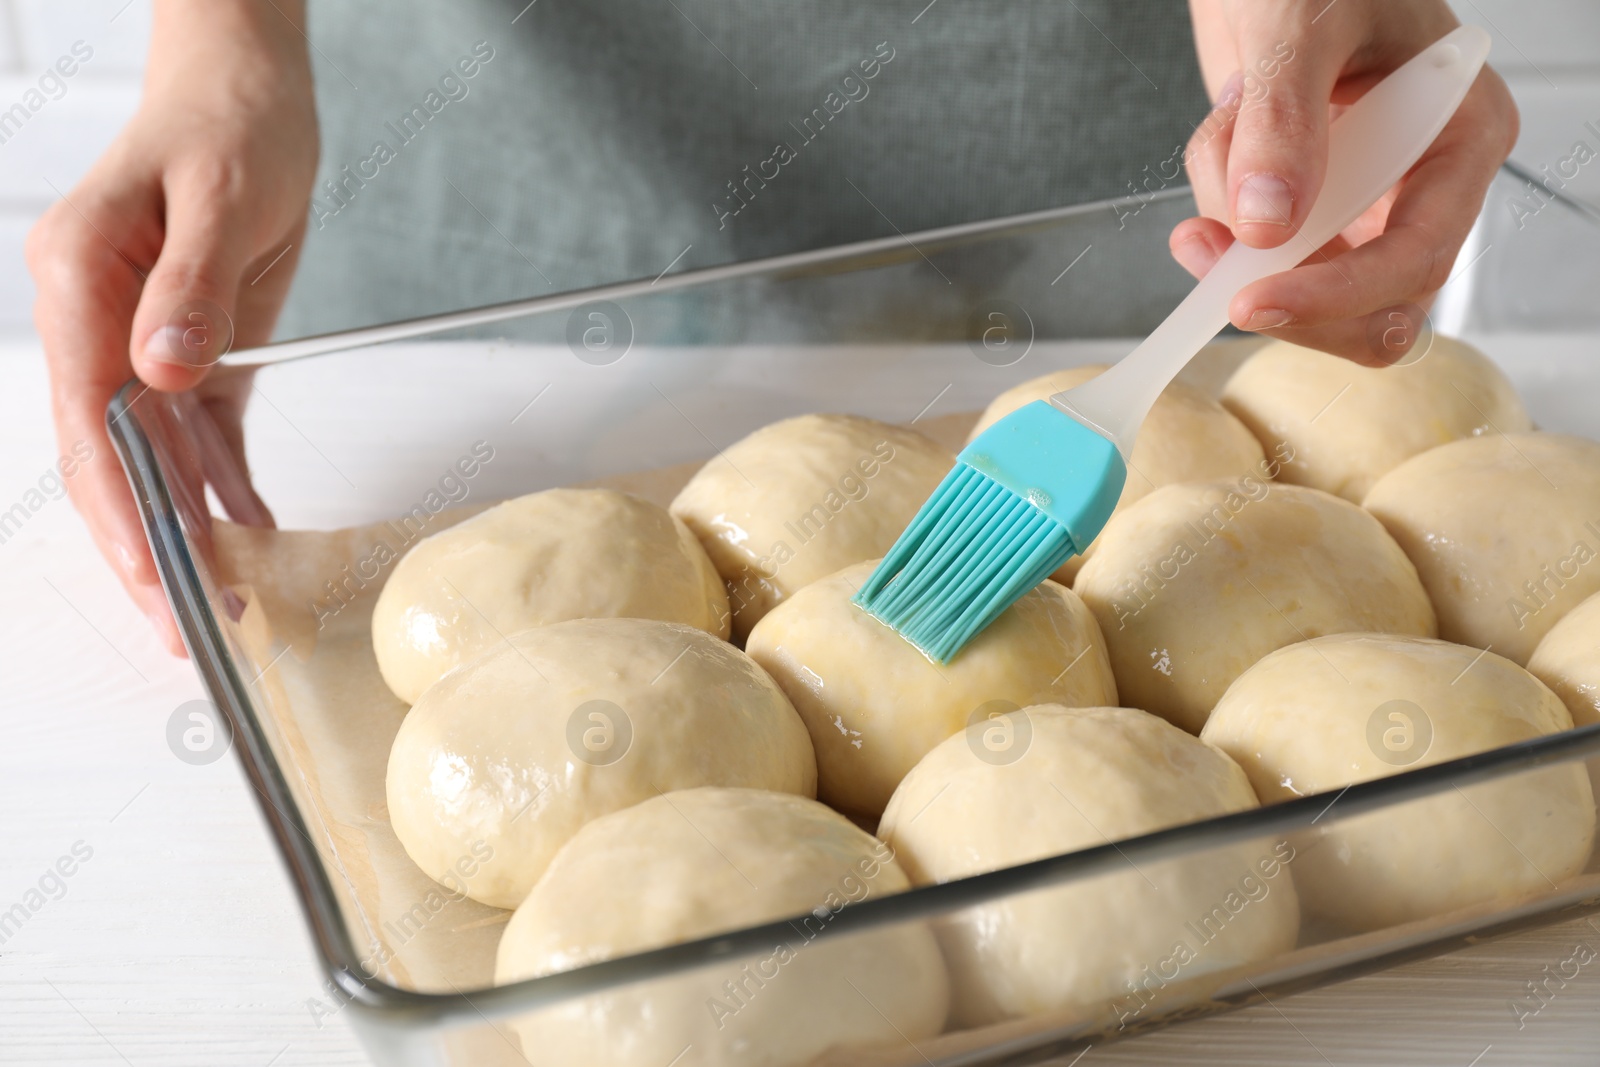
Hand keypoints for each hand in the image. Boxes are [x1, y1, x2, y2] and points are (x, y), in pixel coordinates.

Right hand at [27, 0, 317, 655]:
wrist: (246, 85)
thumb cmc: (228, 118)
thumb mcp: (223, 195)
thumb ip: (191, 285)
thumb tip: (163, 369)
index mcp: (82, 279)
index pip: (89, 416)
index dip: (118, 503)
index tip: (151, 571)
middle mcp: (98, 318)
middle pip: (111, 455)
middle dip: (144, 546)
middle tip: (186, 625)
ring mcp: (140, 337)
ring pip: (152, 456)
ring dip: (184, 528)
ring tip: (221, 602)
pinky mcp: (190, 344)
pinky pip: (200, 430)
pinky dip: (222, 482)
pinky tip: (246, 530)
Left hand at [1175, 0, 1517, 362]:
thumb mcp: (1302, 27)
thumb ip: (1284, 120)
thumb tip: (1268, 225)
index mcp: (1460, 135)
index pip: (1416, 258)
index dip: (1338, 296)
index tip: (1255, 301)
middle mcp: (1419, 178)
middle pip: (1372, 303)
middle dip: (1288, 293)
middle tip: (1212, 264)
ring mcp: (1359, 193)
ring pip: (1302, 279)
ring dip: (1237, 239)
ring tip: (1220, 135)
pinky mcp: (1304, 198)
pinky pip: (1255, 247)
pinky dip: (1218, 217)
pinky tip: (1216, 145)